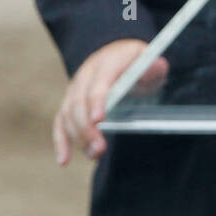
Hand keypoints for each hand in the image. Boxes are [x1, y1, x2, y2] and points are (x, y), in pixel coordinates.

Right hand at [54, 38, 167, 163]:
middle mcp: (85, 75)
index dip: (97, 102)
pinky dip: (61, 141)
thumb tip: (154, 70)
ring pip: (67, 114)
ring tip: (94, 155)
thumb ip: (154, 67)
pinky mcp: (69, 103)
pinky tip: (64, 160)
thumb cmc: (137, 62)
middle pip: (79, 103)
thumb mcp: (150, 61)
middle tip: (100, 148)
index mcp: (106, 63)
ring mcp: (74, 89)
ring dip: (78, 137)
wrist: (117, 54)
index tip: (99, 120)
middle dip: (87, 128)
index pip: (98, 84)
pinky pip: (61, 122)